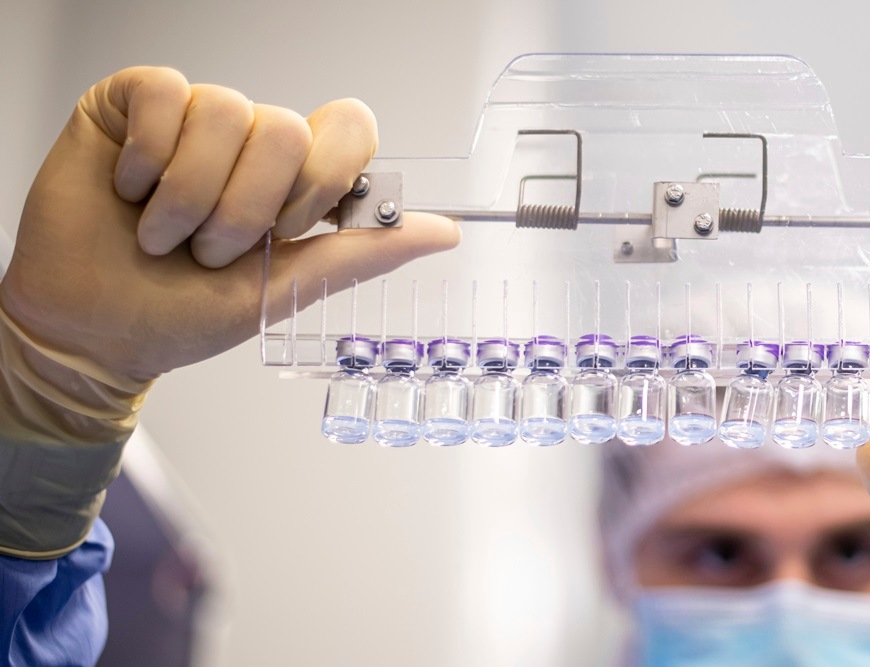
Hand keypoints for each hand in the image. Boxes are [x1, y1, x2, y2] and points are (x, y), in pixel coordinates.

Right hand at [1, 66, 458, 382]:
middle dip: (246, 209)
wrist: (92, 333)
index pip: (349, 126)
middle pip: (286, 128)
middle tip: (210, 251)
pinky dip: (148, 159)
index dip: (326, 176)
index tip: (293, 228)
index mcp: (294, 180)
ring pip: (226, 111)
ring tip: (164, 235)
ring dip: (191, 196)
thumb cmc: (182, 314)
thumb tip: (444, 232)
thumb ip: (362, 252)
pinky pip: (166, 94)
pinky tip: (130, 191)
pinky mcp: (134, 103)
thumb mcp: (282, 289)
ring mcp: (194, 119)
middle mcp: (251, 142)